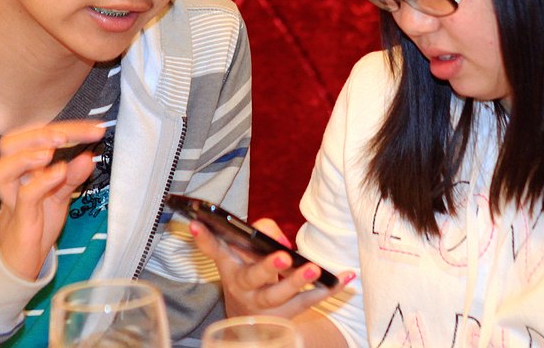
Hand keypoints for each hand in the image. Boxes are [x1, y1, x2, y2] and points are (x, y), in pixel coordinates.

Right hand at [0, 120, 104, 279]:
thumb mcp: (59, 193)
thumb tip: (88, 156)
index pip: (37, 134)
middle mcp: (13, 176)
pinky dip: (41, 182)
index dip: (66, 127)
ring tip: (50, 150)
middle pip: (11, 143)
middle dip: (37, 134)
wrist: (21, 257)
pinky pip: (24, 196)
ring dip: (26, 155)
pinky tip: (58, 173)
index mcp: (23, 164)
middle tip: (64, 135)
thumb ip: (72, 175)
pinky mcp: (19, 217)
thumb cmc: (38, 219)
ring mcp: (12, 197)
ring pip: (2, 170)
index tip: (96, 129)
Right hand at [190, 217, 353, 318]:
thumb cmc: (250, 272)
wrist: (250, 321)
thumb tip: (279, 238)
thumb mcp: (245, 251)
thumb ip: (261, 232)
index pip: (214, 251)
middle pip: (253, 280)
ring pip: (280, 297)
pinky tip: (347, 277)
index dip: (204, 239)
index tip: (196, 223)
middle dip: (267, 267)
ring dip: (299, 283)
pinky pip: (310, 302)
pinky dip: (330, 290)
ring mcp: (265, 306)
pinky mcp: (287, 314)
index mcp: (230, 269)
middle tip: (283, 256)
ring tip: (316, 270)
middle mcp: (244, 288)